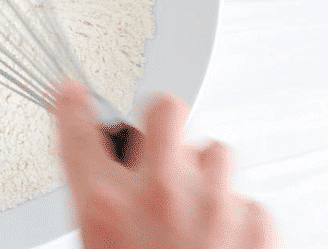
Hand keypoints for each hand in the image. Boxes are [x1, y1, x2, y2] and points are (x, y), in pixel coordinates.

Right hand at [54, 79, 281, 248]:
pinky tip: (221, 241)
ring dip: (203, 172)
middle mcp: (158, 196)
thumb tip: (100, 189)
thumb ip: (98, 211)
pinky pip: (250, 199)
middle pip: (166, 109)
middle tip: (155, 147)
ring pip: (216, 151)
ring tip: (193, 206)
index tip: (72, 95)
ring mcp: (213, 208)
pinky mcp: (257, 229)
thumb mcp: (95, 245)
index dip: (71, 103)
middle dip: (160, 122)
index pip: (77, 126)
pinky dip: (236, 215)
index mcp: (104, 206)